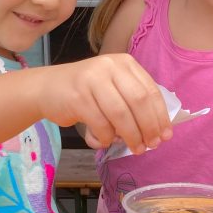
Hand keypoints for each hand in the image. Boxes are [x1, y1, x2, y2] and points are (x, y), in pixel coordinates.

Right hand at [38, 54, 171, 153]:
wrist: (47, 89)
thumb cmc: (86, 91)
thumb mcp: (114, 87)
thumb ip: (134, 101)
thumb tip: (159, 130)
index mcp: (124, 63)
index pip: (151, 91)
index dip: (161, 116)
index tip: (166, 135)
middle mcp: (109, 66)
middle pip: (139, 101)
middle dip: (149, 127)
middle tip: (151, 145)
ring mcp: (92, 80)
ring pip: (121, 114)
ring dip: (131, 136)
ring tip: (135, 148)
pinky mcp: (78, 97)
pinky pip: (101, 124)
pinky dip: (107, 138)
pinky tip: (106, 141)